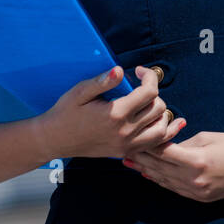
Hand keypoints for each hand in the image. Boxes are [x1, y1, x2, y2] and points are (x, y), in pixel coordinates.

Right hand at [42, 65, 183, 158]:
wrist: (54, 139)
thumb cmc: (65, 112)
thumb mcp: (80, 92)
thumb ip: (102, 81)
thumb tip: (120, 70)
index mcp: (116, 114)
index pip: (149, 92)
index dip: (149, 77)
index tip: (139, 71)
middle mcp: (125, 132)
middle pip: (159, 108)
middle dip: (154, 92)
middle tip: (141, 86)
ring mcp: (127, 145)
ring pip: (162, 128)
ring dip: (161, 113)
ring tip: (151, 103)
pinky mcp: (125, 152)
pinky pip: (155, 145)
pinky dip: (164, 133)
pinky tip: (168, 123)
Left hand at [121, 130, 223, 201]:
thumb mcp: (210, 138)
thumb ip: (186, 143)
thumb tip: (169, 147)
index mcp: (196, 161)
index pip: (161, 152)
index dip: (146, 144)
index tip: (134, 136)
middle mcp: (194, 180)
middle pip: (158, 168)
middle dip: (140, 158)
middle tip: (123, 149)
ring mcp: (197, 192)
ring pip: (164, 181)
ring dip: (147, 171)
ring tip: (131, 163)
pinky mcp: (202, 198)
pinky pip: (175, 189)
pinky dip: (162, 180)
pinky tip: (152, 174)